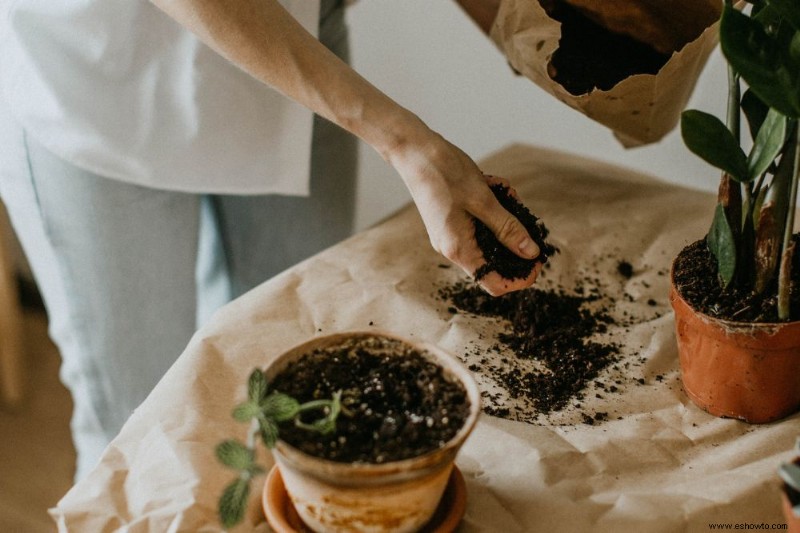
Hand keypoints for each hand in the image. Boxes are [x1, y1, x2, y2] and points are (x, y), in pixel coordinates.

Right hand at [386, 129, 540, 295]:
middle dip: (514, 240)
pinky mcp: (450, 222)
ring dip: (504, 217)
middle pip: (493, 262)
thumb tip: (531, 253)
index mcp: (458, 249)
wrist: (414, 151)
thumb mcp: (484, 200)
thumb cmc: (445, 173)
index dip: (519, 278)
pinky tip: (493, 185)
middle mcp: (452, 248)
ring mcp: (450, 235)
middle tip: (526, 216)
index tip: (538, 259)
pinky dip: (491, 207)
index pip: (494, 283)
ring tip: (505, 190)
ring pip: (489, 238)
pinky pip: (479, 223)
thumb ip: (508, 229)